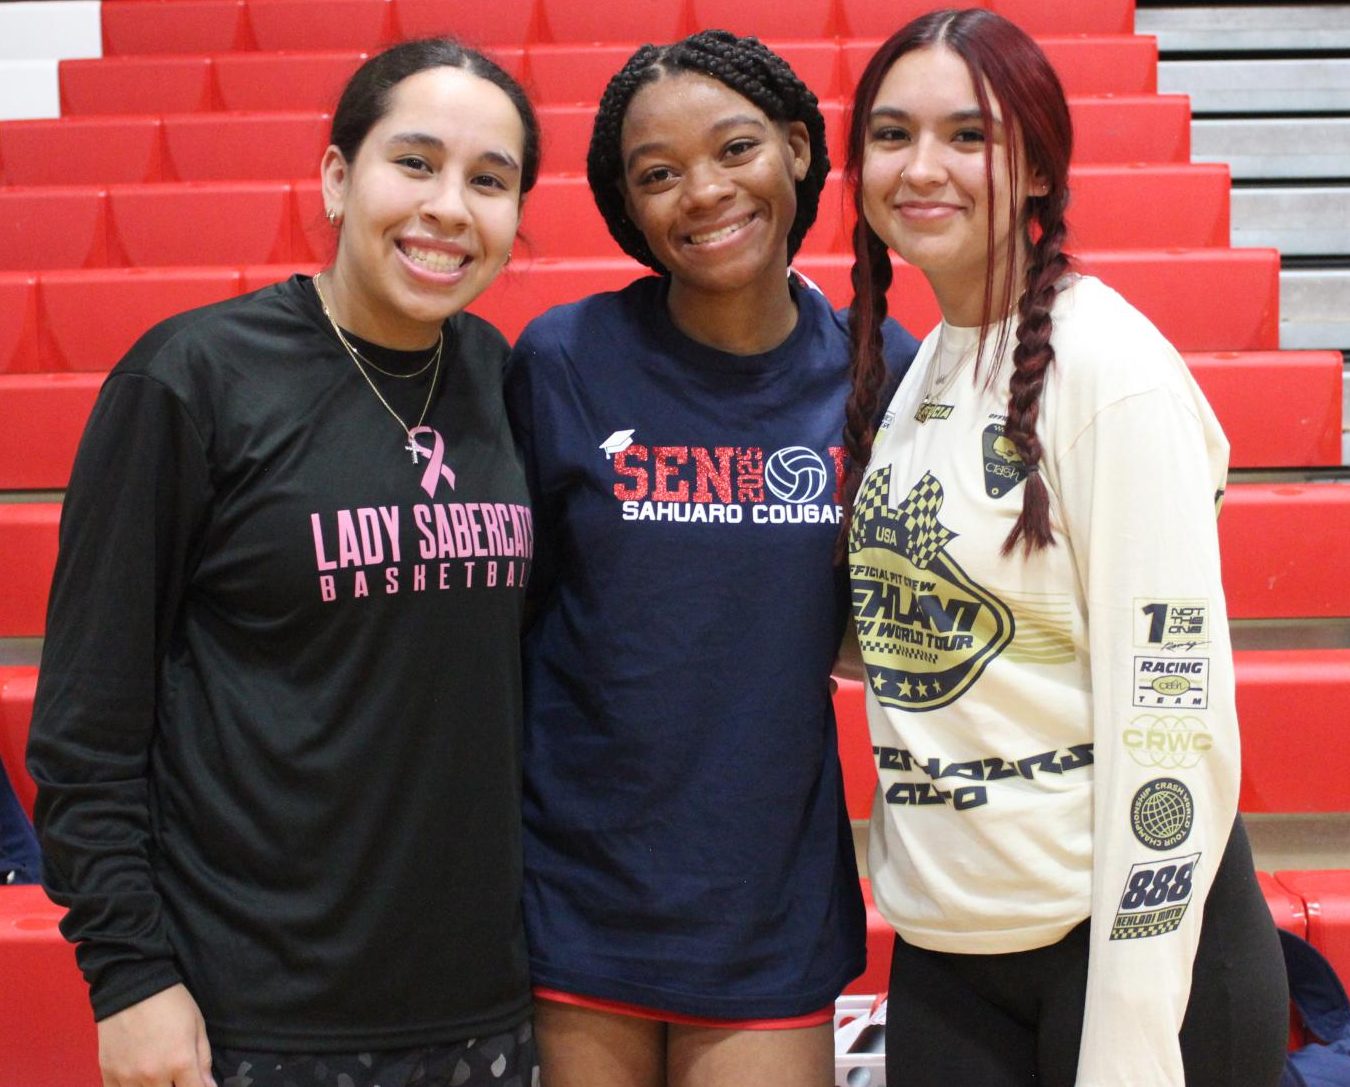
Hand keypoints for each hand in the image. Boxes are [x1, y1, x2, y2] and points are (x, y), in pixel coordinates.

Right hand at [97, 984, 215, 1086]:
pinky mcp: (108, 1074)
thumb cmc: (171, 1002)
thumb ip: (203, 1060)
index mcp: (180, 1062)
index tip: (199, 1084)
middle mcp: (153, 1076)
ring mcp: (127, 1078)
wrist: (132, 984)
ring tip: (160, 1079)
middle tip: (178, 1079)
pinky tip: (138, 1082)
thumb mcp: (197, 1025)